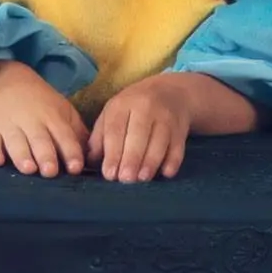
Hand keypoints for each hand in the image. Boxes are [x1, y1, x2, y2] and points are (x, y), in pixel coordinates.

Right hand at [0, 58, 87, 175]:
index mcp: (52, 117)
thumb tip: (92, 157)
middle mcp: (31, 120)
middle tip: (51, 171)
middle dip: (46, 156)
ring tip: (28, 169)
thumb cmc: (41, 102)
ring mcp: (8, 123)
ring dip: (22, 155)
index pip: (64, 136)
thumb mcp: (63, 110)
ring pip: (15, 141)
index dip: (71, 152)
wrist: (6, 79)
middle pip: (40, 140)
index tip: (76, 168)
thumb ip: (76, 132)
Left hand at [87, 70, 261, 181]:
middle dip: (132, 159)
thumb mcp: (113, 114)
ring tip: (142, 178)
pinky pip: (178, 146)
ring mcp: (166, 117)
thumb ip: (100, 137)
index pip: (116, 129)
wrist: (171, 93)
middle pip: (138, 135)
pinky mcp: (181, 128)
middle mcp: (145, 107)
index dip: (112, 152)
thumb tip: (90, 162)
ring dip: (151, 162)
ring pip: (160, 141)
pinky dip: (173, 160)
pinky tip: (166, 173)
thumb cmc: (133, 109)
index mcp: (123, 104)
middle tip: (125, 179)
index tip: (109, 174)